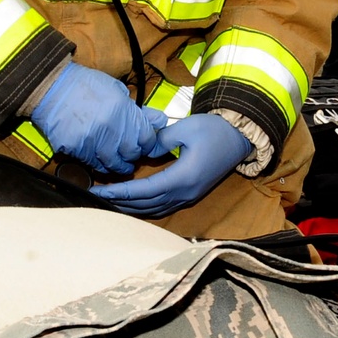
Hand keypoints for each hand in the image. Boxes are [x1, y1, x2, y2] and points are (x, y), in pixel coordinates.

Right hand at [30, 61, 166, 174]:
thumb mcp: (117, 90)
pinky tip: (100, 159)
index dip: (148, 143)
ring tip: (119, 163)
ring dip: (118, 165)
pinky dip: (98, 164)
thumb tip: (159, 121)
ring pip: (112, 164)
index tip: (144, 144)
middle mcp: (110, 127)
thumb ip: (139, 110)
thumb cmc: (86, 85)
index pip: (146, 138)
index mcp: (123, 110)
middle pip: (131, 154)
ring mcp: (92, 140)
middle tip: (132, 155)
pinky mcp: (76, 149)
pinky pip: (92, 164)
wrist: (52, 87)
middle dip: (133, 156)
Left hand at [91, 113, 251, 217]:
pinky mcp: (191, 194)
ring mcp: (189, 196)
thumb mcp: (185, 128)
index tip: (99, 190)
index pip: (144, 191)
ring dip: (131, 207)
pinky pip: (163, 206)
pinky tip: (134, 200)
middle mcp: (185, 193)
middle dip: (120, 202)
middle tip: (97, 197)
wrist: (239, 137)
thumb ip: (161, 140)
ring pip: (154, 209)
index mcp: (182, 178)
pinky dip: (145, 205)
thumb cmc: (214, 130)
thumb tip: (144, 150)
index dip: (120, 192)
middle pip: (146, 205)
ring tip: (111, 200)